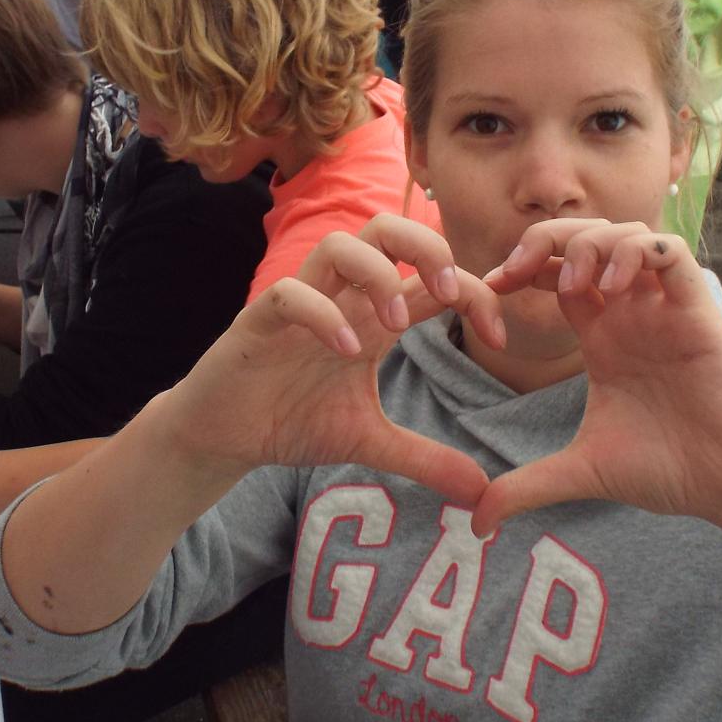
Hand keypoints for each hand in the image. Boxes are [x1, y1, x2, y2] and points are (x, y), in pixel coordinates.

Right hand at [163, 217, 504, 504]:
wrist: (222, 437)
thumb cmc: (291, 421)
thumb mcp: (370, 442)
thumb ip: (424, 458)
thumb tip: (482, 492)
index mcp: (372, 316)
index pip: (432, 276)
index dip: (474, 292)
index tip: (498, 338)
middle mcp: (340, 298)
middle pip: (387, 229)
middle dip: (427, 247)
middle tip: (446, 295)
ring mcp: (299, 303)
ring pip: (340, 244)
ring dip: (378, 276)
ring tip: (395, 325)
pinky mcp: (259, 320)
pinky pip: (291, 292)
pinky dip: (322, 313)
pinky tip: (343, 351)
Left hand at [472, 220, 721, 549]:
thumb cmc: (674, 470)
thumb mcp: (583, 472)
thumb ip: (528, 487)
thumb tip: (478, 523)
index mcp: (603, 337)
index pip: (556, 273)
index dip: (520, 269)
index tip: (490, 290)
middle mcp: (632, 313)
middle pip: (584, 238)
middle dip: (543, 241)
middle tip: (514, 274)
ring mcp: (664, 307)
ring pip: (625, 232)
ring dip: (590, 244)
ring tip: (575, 287)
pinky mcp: (698, 309)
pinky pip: (669, 250)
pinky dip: (635, 252)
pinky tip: (611, 290)